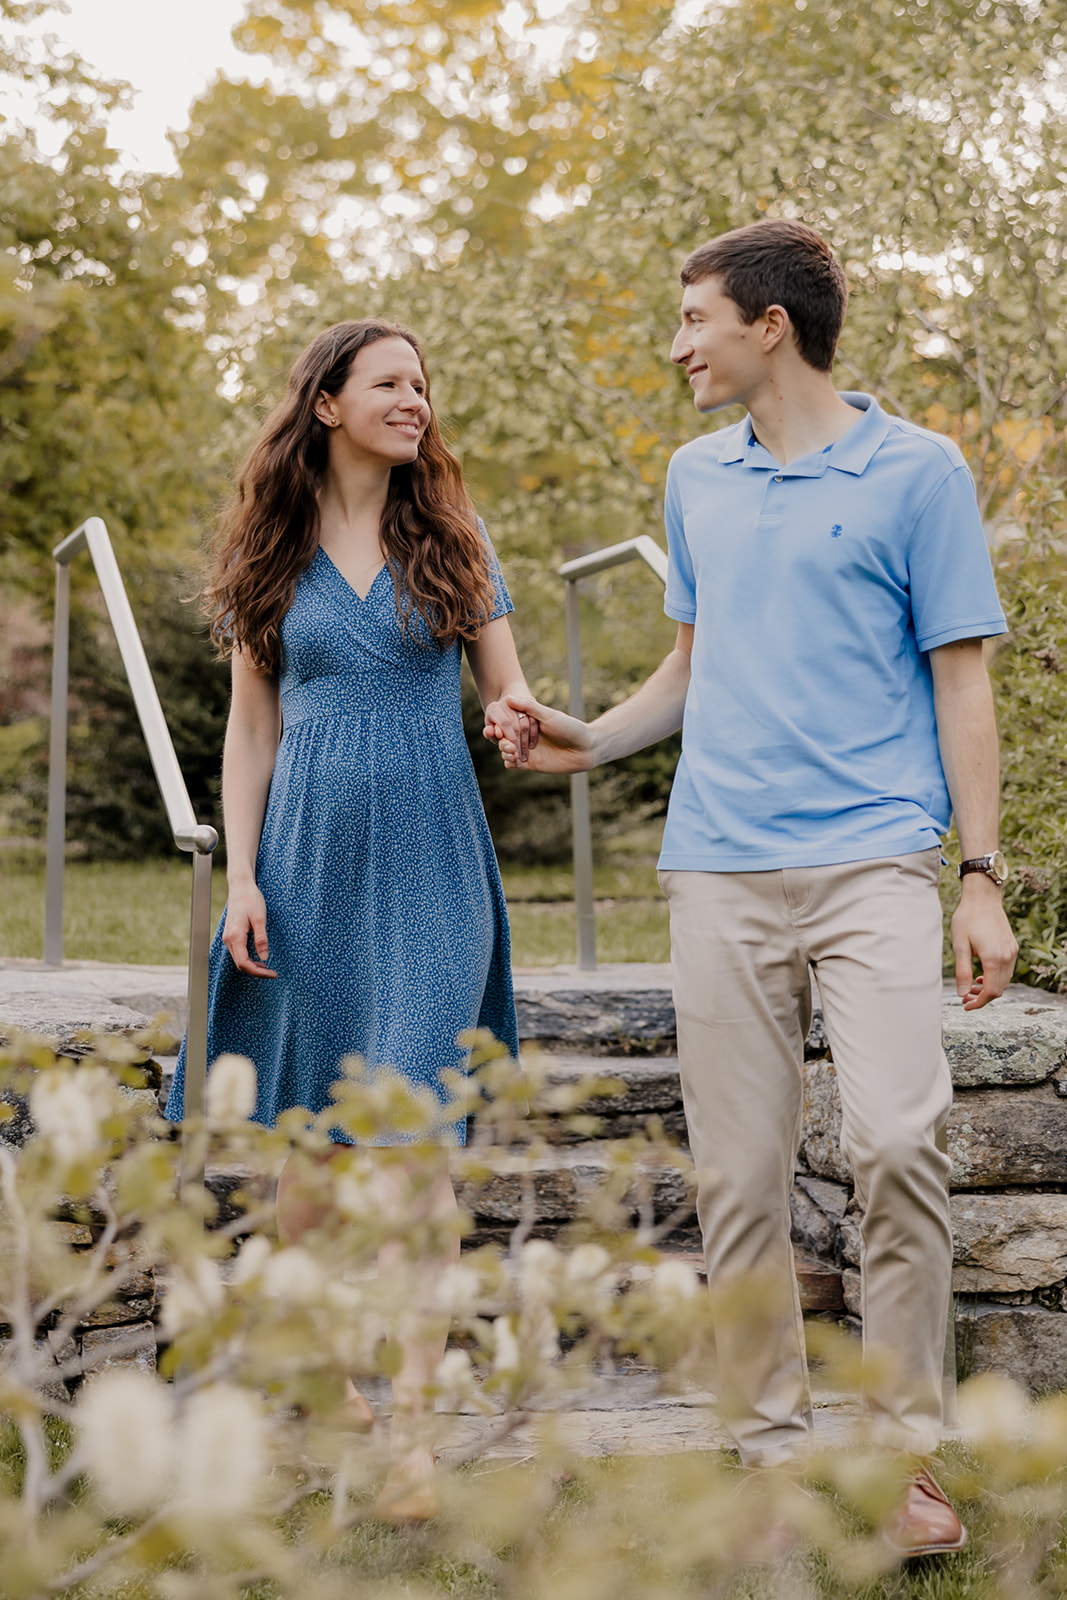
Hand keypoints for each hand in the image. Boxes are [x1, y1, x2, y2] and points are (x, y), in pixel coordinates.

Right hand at [222, 882, 278, 977]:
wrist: (240, 888)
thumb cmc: (251, 900)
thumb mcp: (260, 919)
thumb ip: (261, 939)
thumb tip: (264, 957)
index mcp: (235, 936)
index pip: (244, 963)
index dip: (258, 972)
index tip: (272, 974)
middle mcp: (229, 939)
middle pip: (240, 964)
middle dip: (256, 972)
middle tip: (272, 973)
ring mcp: (228, 938)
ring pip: (239, 960)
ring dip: (252, 966)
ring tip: (268, 968)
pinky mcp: (231, 936)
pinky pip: (238, 953)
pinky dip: (248, 960)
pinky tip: (259, 959)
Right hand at [494, 692, 593, 772]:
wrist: (586, 749)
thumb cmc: (570, 728)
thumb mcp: (549, 716)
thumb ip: (528, 707)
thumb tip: (508, 697)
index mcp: (528, 722)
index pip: (507, 723)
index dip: (499, 725)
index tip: (495, 726)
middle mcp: (526, 736)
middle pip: (503, 737)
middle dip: (500, 738)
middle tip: (501, 738)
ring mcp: (527, 750)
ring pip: (506, 751)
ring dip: (504, 750)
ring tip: (510, 748)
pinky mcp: (531, 764)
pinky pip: (512, 764)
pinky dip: (509, 761)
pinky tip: (513, 759)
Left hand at [951, 878, 1017, 1009]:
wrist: (983, 898)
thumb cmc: (967, 918)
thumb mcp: (960, 945)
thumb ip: (962, 971)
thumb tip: (962, 993)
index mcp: (994, 958)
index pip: (991, 991)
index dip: (978, 1002)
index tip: (965, 1005)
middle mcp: (1007, 957)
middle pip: (999, 989)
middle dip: (982, 997)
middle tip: (964, 996)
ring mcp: (1012, 951)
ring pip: (1004, 980)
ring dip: (989, 987)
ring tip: (972, 985)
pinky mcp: (1012, 947)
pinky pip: (1007, 970)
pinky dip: (996, 977)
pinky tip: (982, 974)